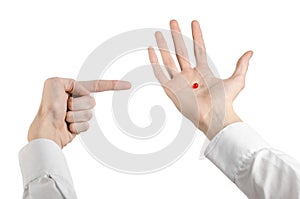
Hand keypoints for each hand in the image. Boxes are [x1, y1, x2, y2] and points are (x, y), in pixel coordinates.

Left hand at [28, 77, 130, 147]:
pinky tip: (67, 126)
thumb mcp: (54, 83)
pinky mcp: (80, 126)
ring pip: (90, 114)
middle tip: (65, 107)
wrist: (46, 130)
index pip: (98, 85)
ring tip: (64, 117)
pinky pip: (87, 126)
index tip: (128, 85)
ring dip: (76, 116)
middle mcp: (77, 100)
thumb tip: (83, 94)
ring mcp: (79, 114)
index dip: (113, 84)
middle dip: (79, 104)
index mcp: (74, 89)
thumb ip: (72, 82)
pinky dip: (76, 126)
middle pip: (92, 101)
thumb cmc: (48, 108)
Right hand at [148, 20, 252, 139]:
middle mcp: (190, 75)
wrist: (216, 117)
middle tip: (173, 22)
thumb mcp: (237, 81)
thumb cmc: (226, 102)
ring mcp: (179, 81)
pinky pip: (160, 74)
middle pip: (181, 50)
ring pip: (168, 59)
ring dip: (163, 46)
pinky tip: (152, 50)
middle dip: (176, 36)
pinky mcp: (171, 89)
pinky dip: (155, 62)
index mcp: (203, 71)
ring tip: (159, 32)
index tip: (194, 22)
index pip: (198, 48)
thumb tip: (250, 52)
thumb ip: (241, 66)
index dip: (197, 35)